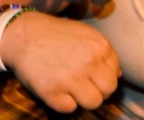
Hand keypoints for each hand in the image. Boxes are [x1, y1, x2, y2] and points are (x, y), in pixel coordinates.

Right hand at [0, 11, 120, 112]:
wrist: (24, 35)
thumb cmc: (57, 35)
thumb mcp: (87, 35)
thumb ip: (105, 54)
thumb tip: (119, 75)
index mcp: (101, 47)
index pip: (115, 74)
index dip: (104, 77)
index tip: (92, 75)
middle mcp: (89, 63)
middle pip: (108, 90)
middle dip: (100, 91)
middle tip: (86, 86)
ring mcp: (70, 78)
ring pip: (93, 102)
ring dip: (84, 99)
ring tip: (73, 90)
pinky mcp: (51, 91)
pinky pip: (69, 108)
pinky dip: (64, 103)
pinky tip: (58, 91)